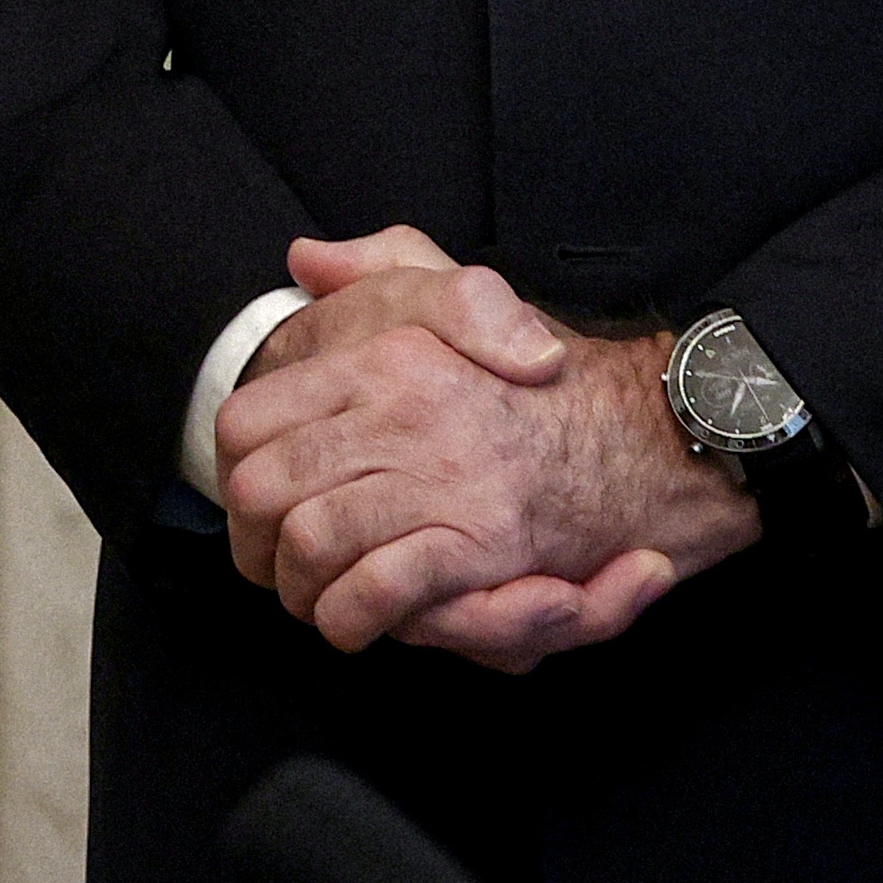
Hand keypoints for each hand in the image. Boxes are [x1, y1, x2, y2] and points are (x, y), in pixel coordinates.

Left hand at [212, 228, 755, 671]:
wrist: (650, 435)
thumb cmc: (546, 379)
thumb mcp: (462, 293)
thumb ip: (382, 267)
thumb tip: (307, 260)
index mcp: (382, 357)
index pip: (247, 419)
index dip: (233, 473)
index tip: (251, 503)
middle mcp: (400, 411)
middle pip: (262, 489)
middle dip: (253, 545)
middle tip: (273, 569)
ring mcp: (439, 477)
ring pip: (311, 542)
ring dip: (301, 590)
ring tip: (314, 601)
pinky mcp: (478, 542)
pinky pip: (379, 588)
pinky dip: (355, 615)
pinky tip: (359, 621)